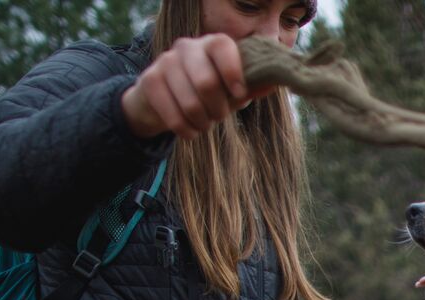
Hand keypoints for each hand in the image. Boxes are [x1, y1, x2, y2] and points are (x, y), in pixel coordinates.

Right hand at [120, 34, 279, 139]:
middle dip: (217, 110)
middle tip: (218, 117)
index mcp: (211, 44)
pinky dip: (186, 130)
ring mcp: (165, 62)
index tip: (239, 94)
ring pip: (190, 103)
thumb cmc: (206, 92)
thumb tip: (275, 82)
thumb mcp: (231, 90)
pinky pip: (172, 115)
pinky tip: (189, 130)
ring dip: (202, 123)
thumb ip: (251, 86)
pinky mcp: (149, 81)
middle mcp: (187, 47)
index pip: (222, 46)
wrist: (163, 99)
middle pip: (206, 82)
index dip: (233, 71)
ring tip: (204, 124)